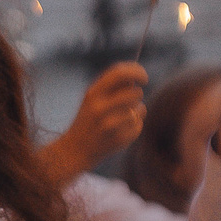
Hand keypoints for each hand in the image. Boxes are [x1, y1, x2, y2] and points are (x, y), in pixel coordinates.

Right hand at [43, 61, 147, 180]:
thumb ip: (112, 86)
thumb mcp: (92, 98)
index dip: (137, 72)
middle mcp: (100, 108)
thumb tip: (136, 75)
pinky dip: (134, 125)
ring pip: (139, 108)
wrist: (76, 149)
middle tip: (129, 101)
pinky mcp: (120, 138)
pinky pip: (139, 124)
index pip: (120, 73)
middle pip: (135, 92)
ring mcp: (110, 124)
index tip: (144, 78)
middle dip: (136, 95)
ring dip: (136, 110)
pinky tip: (120, 130)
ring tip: (122, 116)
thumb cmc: (88, 118)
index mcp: (92, 93)